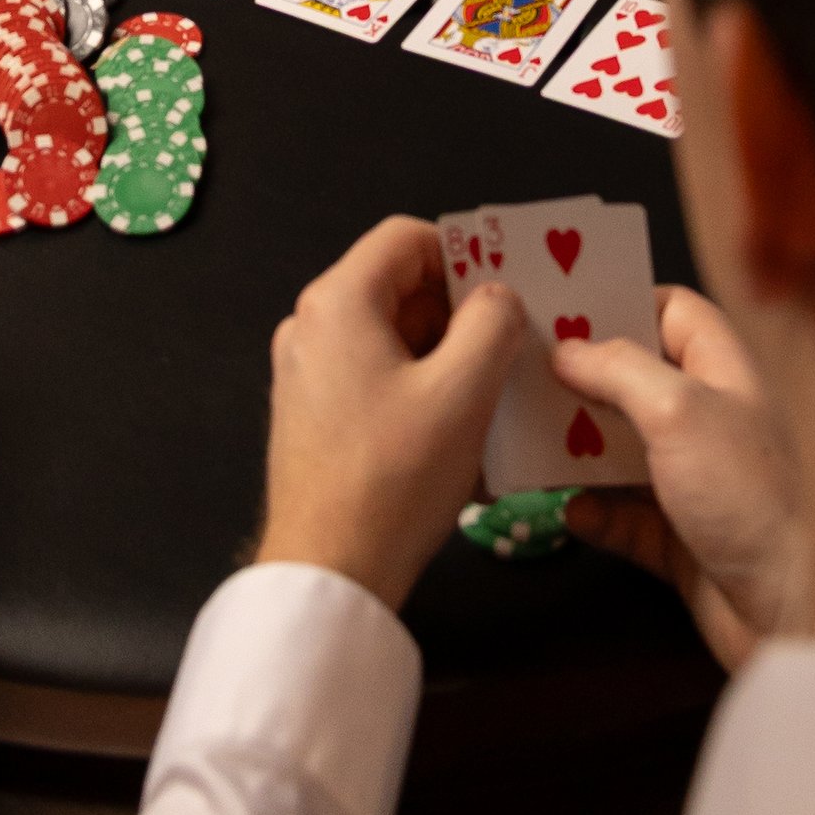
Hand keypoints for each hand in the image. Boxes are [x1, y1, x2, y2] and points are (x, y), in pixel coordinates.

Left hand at [253, 214, 523, 609]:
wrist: (329, 576)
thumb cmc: (396, 476)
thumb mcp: (463, 393)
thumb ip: (491, 324)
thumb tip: (496, 297)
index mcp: (337, 301)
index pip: (407, 238)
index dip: (463, 253)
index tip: (507, 293)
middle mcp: (310, 326)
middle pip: (396, 286)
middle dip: (457, 311)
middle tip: (509, 347)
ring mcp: (305, 374)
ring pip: (389, 337)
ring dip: (443, 355)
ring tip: (491, 395)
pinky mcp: (311, 418)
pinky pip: (372, 378)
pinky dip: (416, 389)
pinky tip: (455, 433)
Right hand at [556, 287, 795, 667]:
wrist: (796, 613)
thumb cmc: (750, 495)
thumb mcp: (679, 411)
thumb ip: (618, 370)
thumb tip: (567, 349)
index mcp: (725, 372)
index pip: (673, 312)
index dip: (623, 304)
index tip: (565, 309)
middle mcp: (712, 421)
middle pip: (638, 381)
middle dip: (586, 379)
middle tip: (527, 372)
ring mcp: (696, 484)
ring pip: (625, 452)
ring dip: (580, 449)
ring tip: (530, 439)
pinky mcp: (682, 543)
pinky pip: (626, 518)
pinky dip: (597, 514)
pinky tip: (569, 510)